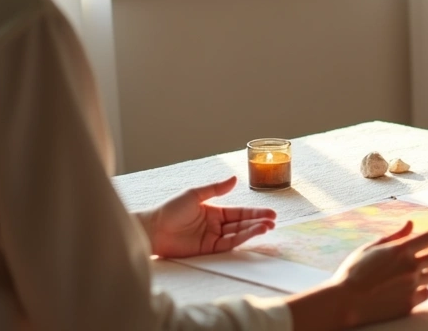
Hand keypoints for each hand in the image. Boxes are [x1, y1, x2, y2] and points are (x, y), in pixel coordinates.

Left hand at [138, 176, 275, 258]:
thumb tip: (235, 179)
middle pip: (242, 223)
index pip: (239, 212)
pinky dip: (242, 238)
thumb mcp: (195, 194)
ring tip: (268, 227)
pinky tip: (253, 233)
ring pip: (238, 234)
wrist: (153, 229)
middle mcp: (215, 225)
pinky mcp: (208, 250)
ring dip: (253, 230)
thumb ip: (216, 189)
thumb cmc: (170, 209)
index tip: (270, 212)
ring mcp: (213, 238)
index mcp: (213, 211)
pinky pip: (229, 244)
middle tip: (274, 221)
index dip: (254, 212)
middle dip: (258, 222)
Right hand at [330, 221, 427, 327]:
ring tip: (409, 276)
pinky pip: (425, 294)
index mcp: (401, 250)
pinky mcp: (410, 303)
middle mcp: (411, 267)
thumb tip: (411, 224)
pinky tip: (406, 290)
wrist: (345, 302)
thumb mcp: (370, 248)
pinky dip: (419, 291)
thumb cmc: (354, 272)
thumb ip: (394, 236)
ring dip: (425, 274)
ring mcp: (412, 286)